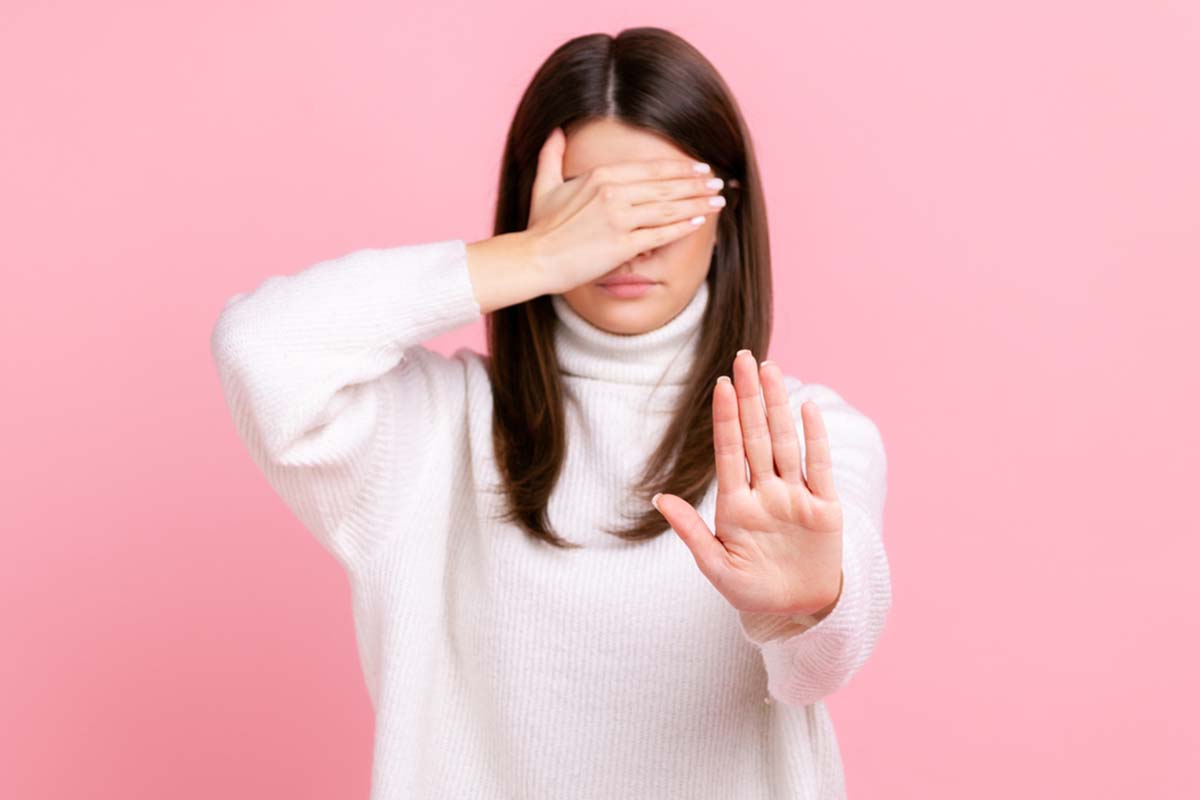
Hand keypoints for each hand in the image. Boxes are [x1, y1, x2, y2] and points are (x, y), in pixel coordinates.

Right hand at [525, 127, 725, 294]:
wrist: (533, 259)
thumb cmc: (540, 228)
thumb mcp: (544, 185)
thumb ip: (552, 155)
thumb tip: (556, 131)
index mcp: (600, 176)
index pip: (650, 168)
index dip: (679, 168)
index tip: (699, 168)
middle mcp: (613, 192)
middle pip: (665, 185)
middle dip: (696, 184)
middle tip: (717, 182)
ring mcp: (619, 218)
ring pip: (668, 207)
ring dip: (697, 202)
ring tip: (717, 200)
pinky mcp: (623, 245)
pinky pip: (661, 233)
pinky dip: (683, 226)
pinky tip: (700, 221)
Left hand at [652, 351, 844, 618]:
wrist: (797, 611)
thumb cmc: (752, 590)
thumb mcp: (716, 567)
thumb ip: (692, 532)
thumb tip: (661, 498)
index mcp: (736, 505)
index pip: (730, 451)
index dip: (726, 418)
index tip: (721, 384)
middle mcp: (766, 492)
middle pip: (756, 436)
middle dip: (750, 397)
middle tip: (744, 357)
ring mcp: (794, 497)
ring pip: (785, 442)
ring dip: (778, 406)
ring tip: (771, 369)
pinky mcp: (824, 508)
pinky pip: (818, 466)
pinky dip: (814, 438)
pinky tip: (807, 408)